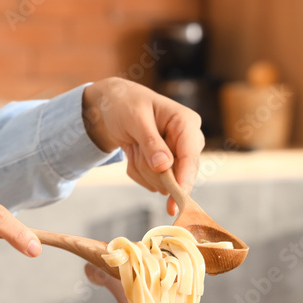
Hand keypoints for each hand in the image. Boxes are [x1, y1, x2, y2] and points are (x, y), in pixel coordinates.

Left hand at [82, 78, 204, 214]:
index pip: (191, 156)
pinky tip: (134, 151)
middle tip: (134, 147)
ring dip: (141, 167)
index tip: (178, 197)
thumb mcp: (134, 118)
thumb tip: (164, 167)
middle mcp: (189, 141)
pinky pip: (153, 183)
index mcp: (186, 122)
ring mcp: (179, 156)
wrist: (112, 107)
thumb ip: (150, 142)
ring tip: (134, 144)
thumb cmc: (125, 104)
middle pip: (178, 174)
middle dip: (151, 168)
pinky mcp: (169, 168)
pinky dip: (137, 171)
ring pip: (163, 182)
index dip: (185, 178)